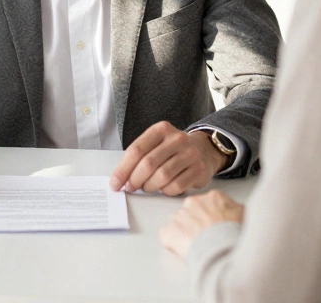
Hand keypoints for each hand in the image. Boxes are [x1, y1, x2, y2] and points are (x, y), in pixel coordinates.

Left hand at [110, 122, 228, 195]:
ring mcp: (190, 154)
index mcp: (161, 130)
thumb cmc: (173, 149)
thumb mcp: (156, 144)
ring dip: (150, 186)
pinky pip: (177, 185)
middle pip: (148, 163)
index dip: (123, 169)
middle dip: (134, 179)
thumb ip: (139, 156)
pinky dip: (166, 191)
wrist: (205, 149)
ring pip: (162, 176)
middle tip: (130, 187)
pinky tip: (164, 188)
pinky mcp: (200, 170)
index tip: (115, 183)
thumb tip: (120, 179)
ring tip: (147, 187)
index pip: (136, 150)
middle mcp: (177, 139)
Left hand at [159, 190, 244, 257]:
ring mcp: (178, 216)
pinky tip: (187, 250)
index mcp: (213, 197)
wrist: (222, 250)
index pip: (209, 203)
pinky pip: (168, 236)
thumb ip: (237, 209)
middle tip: (208, 237)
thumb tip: (237, 211)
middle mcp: (193, 202)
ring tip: (199, 246)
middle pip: (192, 211)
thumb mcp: (247, 216)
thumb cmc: (235, 235)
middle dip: (197, 223)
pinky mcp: (168, 231)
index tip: (216, 226)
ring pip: (179, 223)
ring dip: (186, 233)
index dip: (213, 217)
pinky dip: (175, 243)